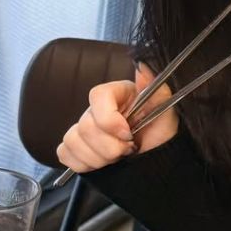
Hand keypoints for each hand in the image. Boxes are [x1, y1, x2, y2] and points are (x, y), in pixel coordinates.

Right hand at [56, 64, 177, 173]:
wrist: (156, 158)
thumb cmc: (160, 133)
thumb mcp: (165, 111)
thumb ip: (157, 89)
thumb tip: (144, 66)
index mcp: (117, 94)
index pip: (97, 96)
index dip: (109, 119)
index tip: (127, 134)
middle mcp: (98, 108)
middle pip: (85, 126)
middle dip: (110, 147)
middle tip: (129, 149)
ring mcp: (84, 127)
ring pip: (73, 141)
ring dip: (99, 158)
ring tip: (118, 157)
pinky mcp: (76, 146)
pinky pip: (65, 153)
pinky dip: (84, 164)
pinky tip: (102, 163)